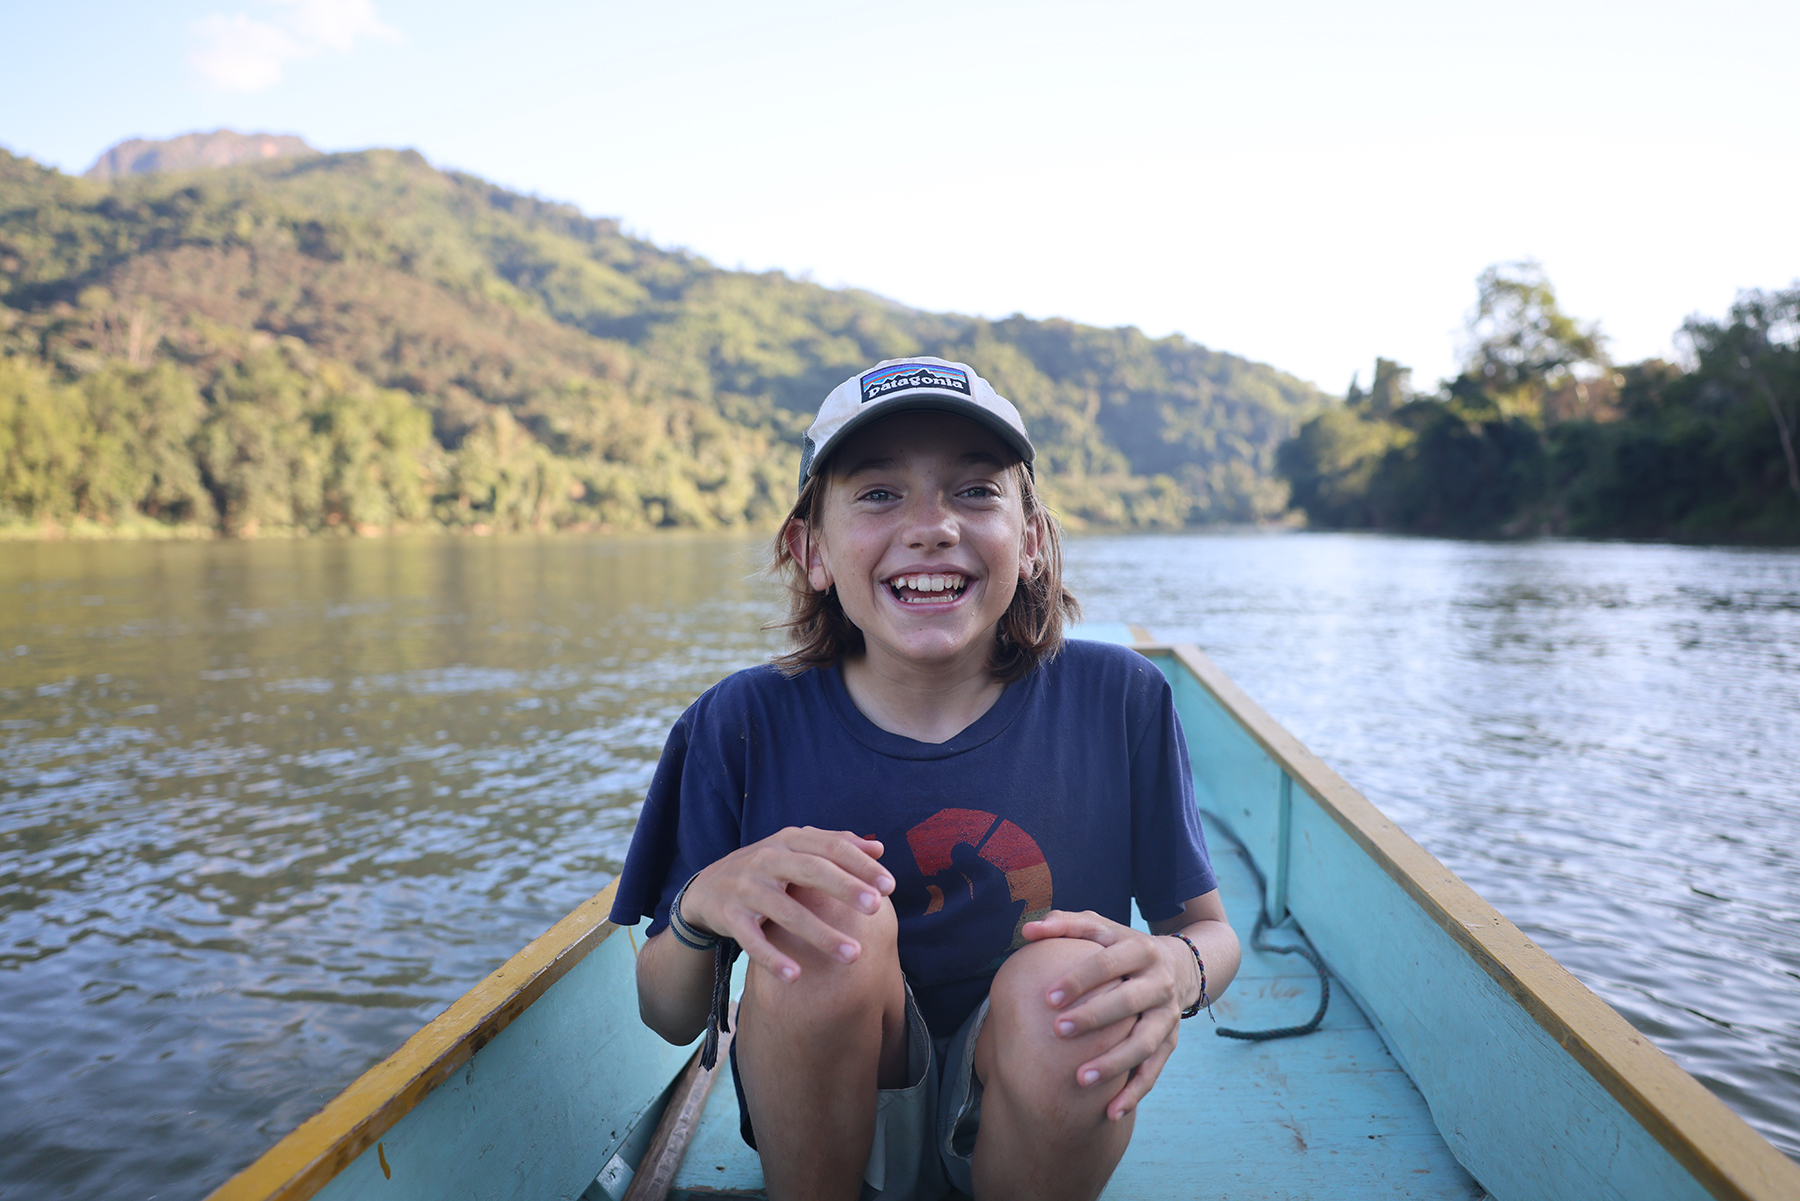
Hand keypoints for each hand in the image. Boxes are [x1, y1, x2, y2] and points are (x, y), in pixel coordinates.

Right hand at [677, 826, 894, 982]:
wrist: (707, 887)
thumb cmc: (766, 869)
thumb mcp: (794, 850)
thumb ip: (835, 845)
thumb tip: (878, 848)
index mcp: (788, 841)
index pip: (830, 847)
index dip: (860, 865)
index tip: (889, 886)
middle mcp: (766, 860)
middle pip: (810, 871)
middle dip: (845, 888)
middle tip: (877, 907)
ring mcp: (746, 888)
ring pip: (786, 911)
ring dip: (820, 934)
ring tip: (853, 955)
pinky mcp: (730, 917)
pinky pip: (753, 940)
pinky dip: (773, 958)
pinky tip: (796, 976)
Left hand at [1023, 909, 1193, 1120]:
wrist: (1179, 966)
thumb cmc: (1122, 947)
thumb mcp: (1101, 928)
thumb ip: (1065, 924)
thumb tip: (1029, 929)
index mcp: (1139, 950)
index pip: (1108, 963)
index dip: (1080, 979)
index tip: (1048, 997)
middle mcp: (1159, 982)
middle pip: (1128, 1002)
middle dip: (1094, 1018)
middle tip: (1058, 1031)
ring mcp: (1168, 1015)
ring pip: (1144, 1042)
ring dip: (1114, 1062)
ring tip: (1080, 1079)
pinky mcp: (1170, 1041)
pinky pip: (1153, 1070)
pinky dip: (1134, 1092)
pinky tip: (1110, 1111)